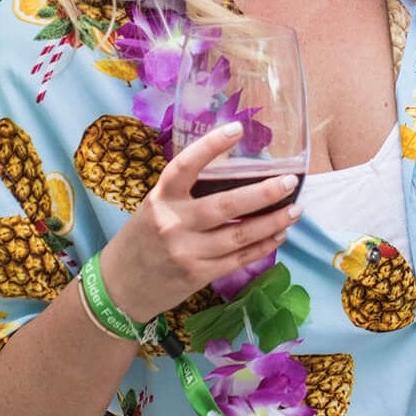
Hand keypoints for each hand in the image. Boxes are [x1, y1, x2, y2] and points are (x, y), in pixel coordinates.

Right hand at [95, 122, 298, 321]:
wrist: (120, 286)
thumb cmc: (142, 239)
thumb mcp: (155, 206)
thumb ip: (186, 191)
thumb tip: (232, 167)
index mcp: (160, 198)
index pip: (185, 166)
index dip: (211, 146)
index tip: (237, 129)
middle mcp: (173, 223)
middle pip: (226, 205)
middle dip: (264, 193)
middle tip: (290, 182)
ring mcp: (187, 252)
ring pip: (240, 234)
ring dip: (272, 222)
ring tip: (295, 210)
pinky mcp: (198, 274)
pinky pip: (238, 259)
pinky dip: (262, 246)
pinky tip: (279, 235)